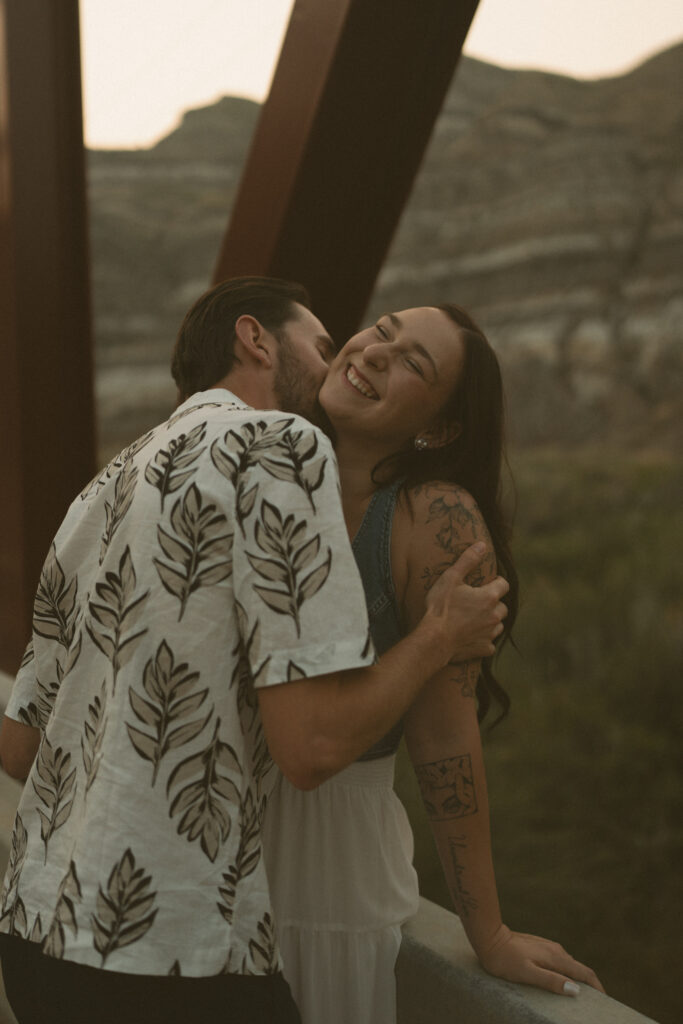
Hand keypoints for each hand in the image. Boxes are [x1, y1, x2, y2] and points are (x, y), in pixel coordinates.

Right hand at [423, 543, 508, 662]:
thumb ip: (468, 560)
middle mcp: (494, 615)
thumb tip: (482, 545)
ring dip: (490, 621)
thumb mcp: (451, 578)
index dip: (495, 582)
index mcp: (489, 597)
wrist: (434, 639)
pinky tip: (471, 636)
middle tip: (476, 602)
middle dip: (493, 603)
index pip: (504, 584)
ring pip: (498, 624)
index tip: (485, 583)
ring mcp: (490, 634)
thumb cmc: (441, 607)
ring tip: (474, 618)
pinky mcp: (484, 649)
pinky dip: (483, 639)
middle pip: (502, 606)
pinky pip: (490, 643)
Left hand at [477, 924, 604, 996]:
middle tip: (594, 1002)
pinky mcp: (540, 947)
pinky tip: (560, 980)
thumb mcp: (527, 973)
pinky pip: (559, 961)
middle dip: (590, 984)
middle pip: (579, 969)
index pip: (584, 972)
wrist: (489, 938)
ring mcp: (548, 947)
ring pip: (569, 964)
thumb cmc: (505, 959)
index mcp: (556, 957)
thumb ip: (551, 980)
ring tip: (579, 995)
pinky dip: (566, 972)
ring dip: (577, 978)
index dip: (597, 987)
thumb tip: (576, 990)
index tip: (605, 1001)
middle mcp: (556, 950)